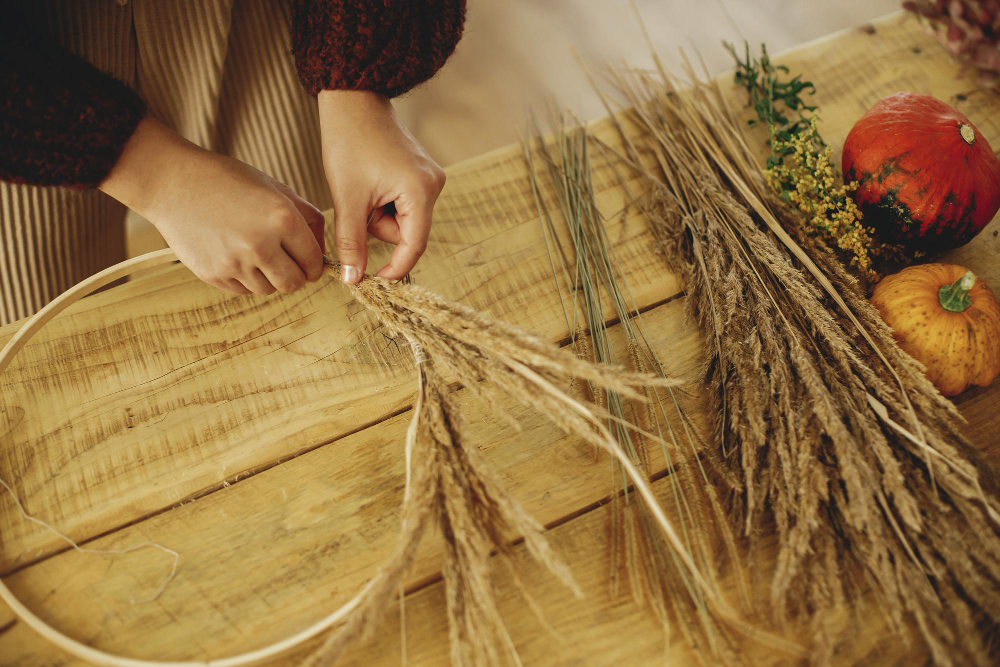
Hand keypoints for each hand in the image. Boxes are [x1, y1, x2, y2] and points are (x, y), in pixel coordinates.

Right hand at [99, 117, 325, 294]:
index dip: (315, 264)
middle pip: (294, 283)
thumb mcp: (274, 187)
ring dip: (270, 277)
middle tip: (290, 264)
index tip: (310, 262)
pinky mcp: (214, 275)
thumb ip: (305, 216)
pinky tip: (237, 255)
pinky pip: (244, 290)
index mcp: (282, 219)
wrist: (172, 183)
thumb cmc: (227, 180)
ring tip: (258, 254)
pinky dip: (247, 279)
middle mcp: (261, 245)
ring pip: (269, 289)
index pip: (313, 261)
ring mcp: (235, 263)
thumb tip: (323, 248)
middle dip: (297, 275)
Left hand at [318, 90, 444, 283]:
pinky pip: (403, 203)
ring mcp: (430, 177)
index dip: (395, 268)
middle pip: (406, 232)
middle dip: (378, 226)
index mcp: (421, 190)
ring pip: (402, 219)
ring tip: (362, 188)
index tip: (375, 280)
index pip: (413, 245)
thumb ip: (351, 243)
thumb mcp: (347, 199)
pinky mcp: (421, 173)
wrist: (353, 102)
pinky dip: (383, 202)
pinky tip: (370, 181)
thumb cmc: (349, 143)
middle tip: (356, 204)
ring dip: (378, 214)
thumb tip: (354, 279)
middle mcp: (434, 184)